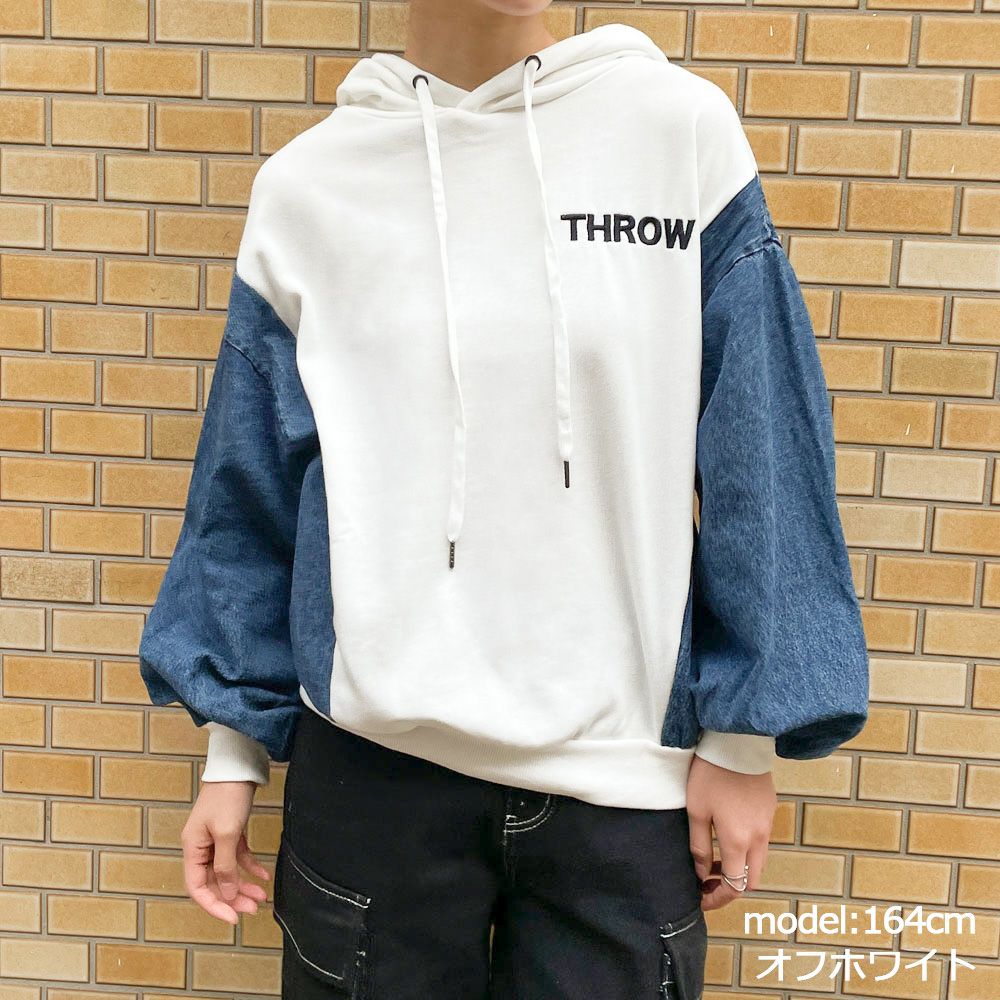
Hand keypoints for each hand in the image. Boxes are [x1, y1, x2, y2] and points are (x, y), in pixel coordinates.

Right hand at [182, 780, 269, 923]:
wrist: (238, 767)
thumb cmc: (228, 796)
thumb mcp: (227, 833)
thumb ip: (225, 866)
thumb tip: (227, 894)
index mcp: (192, 848)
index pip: (197, 887)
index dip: (214, 905)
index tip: (233, 917)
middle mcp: (201, 846)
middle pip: (214, 882)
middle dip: (233, 897)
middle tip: (253, 909)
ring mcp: (216, 839)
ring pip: (228, 871)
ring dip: (243, 885)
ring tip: (262, 898)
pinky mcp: (230, 831)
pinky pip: (238, 857)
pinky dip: (250, 867)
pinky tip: (264, 876)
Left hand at [686, 754, 776, 910]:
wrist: (737, 742)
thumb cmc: (711, 774)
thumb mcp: (696, 810)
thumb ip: (698, 846)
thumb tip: (701, 872)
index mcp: (738, 841)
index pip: (734, 886)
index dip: (717, 898)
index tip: (701, 897)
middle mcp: (758, 837)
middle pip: (752, 880)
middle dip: (731, 887)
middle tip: (708, 881)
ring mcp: (767, 824)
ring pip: (759, 861)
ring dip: (739, 868)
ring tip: (714, 859)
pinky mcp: (770, 810)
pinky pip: (762, 840)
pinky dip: (747, 849)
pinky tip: (727, 835)